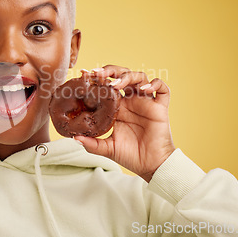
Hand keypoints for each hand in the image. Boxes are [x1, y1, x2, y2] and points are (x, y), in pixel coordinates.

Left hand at [74, 65, 175, 181]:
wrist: (150, 166)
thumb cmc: (130, 156)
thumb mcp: (107, 149)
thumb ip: (92, 144)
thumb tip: (74, 138)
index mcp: (117, 107)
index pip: (107, 86)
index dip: (98, 79)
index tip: (85, 74)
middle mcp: (131, 101)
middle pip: (122, 75)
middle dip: (110, 71)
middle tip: (98, 73)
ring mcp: (146, 102)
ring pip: (140, 77)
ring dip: (127, 76)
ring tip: (116, 84)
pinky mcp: (160, 108)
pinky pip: (162, 89)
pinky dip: (155, 84)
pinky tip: (144, 89)